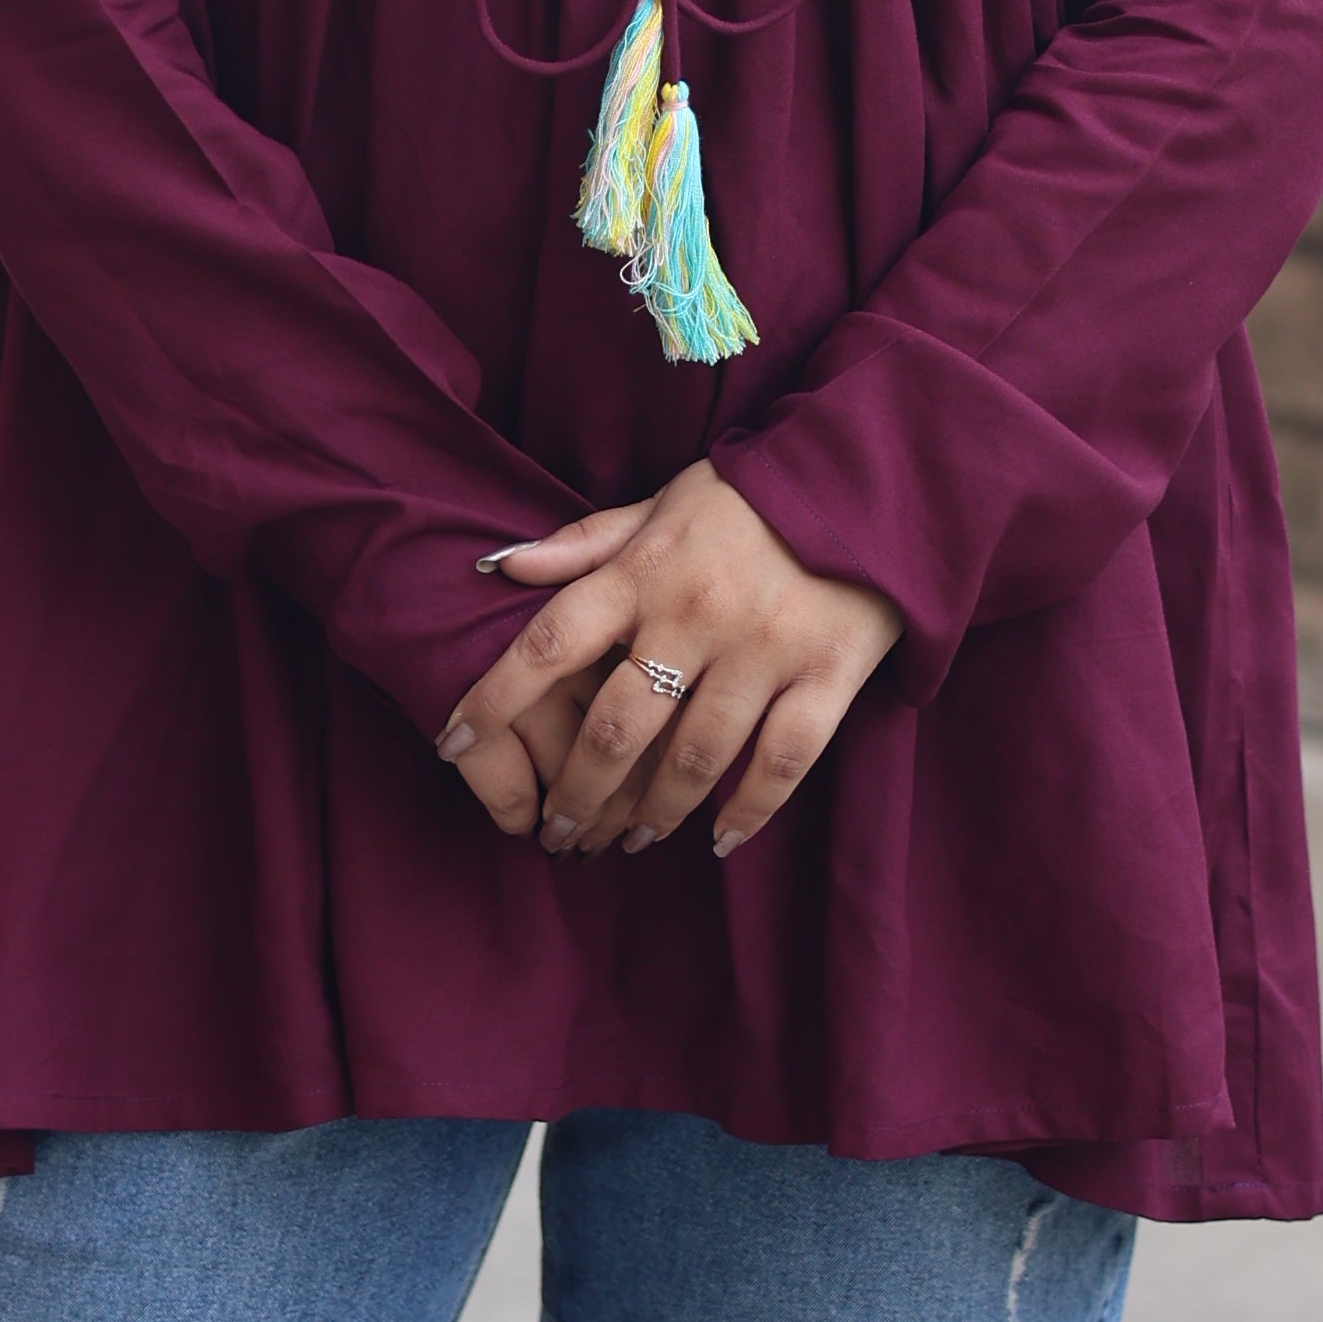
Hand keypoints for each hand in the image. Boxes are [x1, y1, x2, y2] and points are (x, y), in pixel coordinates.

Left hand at [436, 465, 903, 864]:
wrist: (869, 478)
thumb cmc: (750, 497)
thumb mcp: (660, 504)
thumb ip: (584, 544)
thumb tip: (500, 568)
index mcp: (646, 571)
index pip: (549, 640)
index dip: (494, 697)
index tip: (452, 744)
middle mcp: (696, 614)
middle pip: (615, 727)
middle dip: (576, 793)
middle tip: (556, 834)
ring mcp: (764, 650)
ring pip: (692, 760)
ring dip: (650, 815)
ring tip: (625, 842)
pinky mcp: (827, 676)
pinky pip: (781, 763)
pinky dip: (746, 812)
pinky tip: (716, 840)